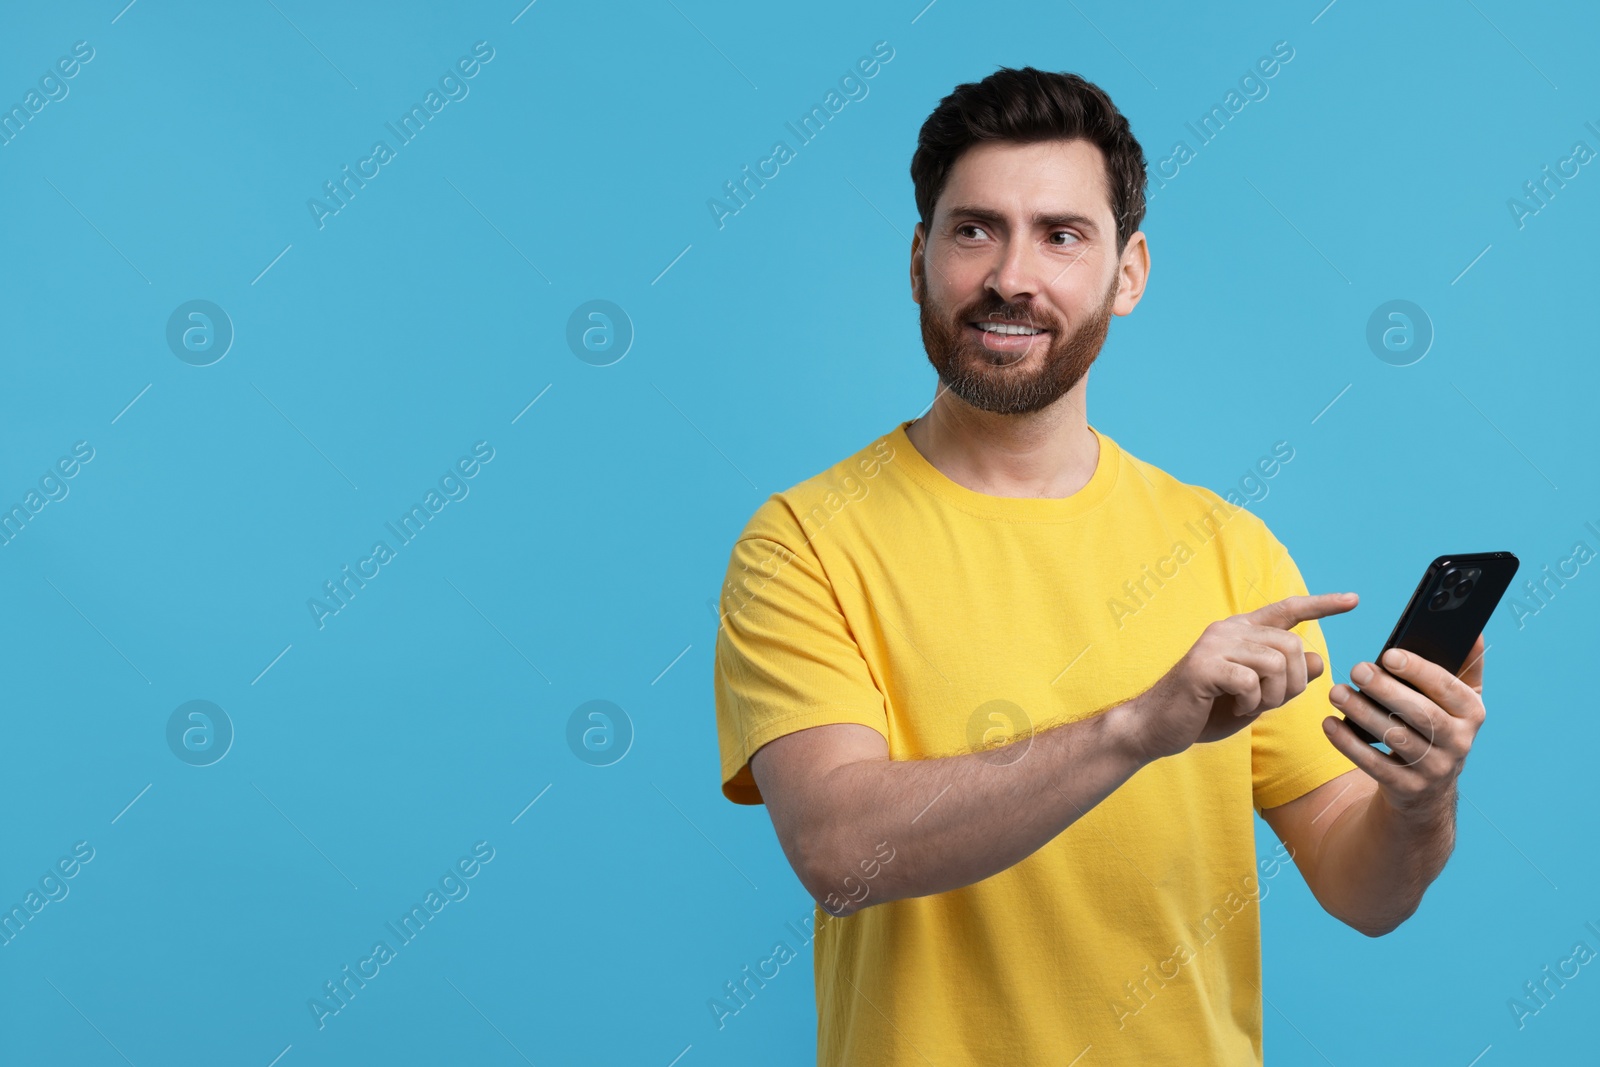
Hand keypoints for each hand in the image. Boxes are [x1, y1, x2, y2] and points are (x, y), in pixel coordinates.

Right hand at [1128, 592, 1359, 761]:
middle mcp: (1228, 630)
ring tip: (1251, 706)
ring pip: (1276, 664)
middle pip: (1292, 645)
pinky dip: (1251, 702)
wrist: (1156, 727)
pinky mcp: (1204, 667)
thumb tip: (1320, 660)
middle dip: (1294, 683)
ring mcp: (1214, 646)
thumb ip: (1285, 678)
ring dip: (1273, 696)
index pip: (1287, 610)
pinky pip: (1251, 681)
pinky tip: (1236, 708)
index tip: (1354, 600)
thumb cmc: (1205, 710)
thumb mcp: (1255, 695)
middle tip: (1271, 702)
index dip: (1321, 605)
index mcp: (1240, 632)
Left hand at [1322, 633, 1487, 818]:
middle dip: (1386, 690)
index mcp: (1472, 713)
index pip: (1447, 687)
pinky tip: (1330, 724)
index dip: (1418, 670)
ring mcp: (1434, 769)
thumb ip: (1466, 664)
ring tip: (1336, 692)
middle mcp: (1459, 742)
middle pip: (1420, 713)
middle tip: (1356, 669)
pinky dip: (1349, 744)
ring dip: (1363, 713)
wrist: (1428, 788)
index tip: (1388, 653)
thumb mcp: (1458, 699)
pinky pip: (1375, 765)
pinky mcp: (1407, 788)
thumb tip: (1472, 630)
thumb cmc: (1437, 725)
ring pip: (1395, 738)